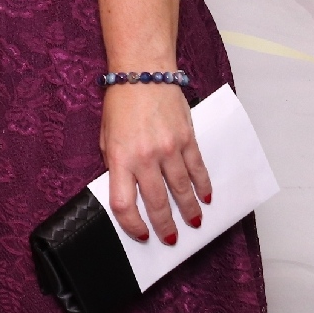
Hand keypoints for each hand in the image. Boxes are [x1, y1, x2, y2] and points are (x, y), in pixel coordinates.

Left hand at [100, 80, 210, 247]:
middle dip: (164, 225)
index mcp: (120, 160)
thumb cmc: (122, 106)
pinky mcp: (187, 137)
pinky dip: (203, 184)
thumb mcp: (107, 140)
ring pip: (181, 189)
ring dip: (188, 209)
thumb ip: (116, 168)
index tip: (141, 234)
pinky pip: (197, 168)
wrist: (143, 73)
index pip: (124, 204)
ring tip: (194, 223)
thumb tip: (129, 194)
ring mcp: (169, 148)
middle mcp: (146, 157)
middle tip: (170, 238)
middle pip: (156, 202)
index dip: (132, 225)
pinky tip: (206, 196)